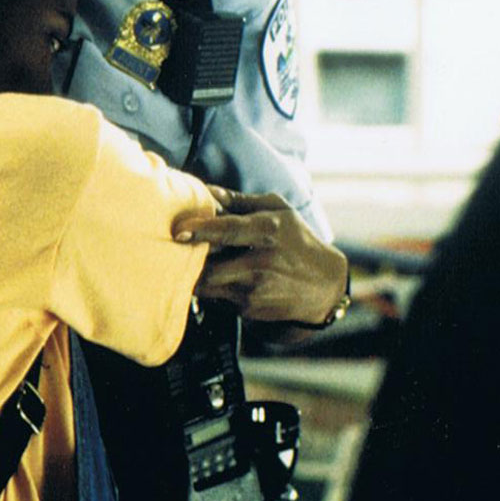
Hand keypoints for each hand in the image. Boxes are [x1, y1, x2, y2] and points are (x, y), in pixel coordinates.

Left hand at [172, 189, 347, 325]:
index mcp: (269, 230)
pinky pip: (216, 296)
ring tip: (192, 261)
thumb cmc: (297, 240)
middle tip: (175, 249)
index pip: (229, 230)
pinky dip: (211, 287)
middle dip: (188, 260)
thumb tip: (206, 191)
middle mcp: (262, 262)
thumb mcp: (278, 211)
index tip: (178, 231)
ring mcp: (255, 290)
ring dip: (195, 274)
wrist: (324, 286)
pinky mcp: (249, 309)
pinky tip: (221, 278)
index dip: (201, 230)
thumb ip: (239, 201)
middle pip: (210, 267)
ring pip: (208, 285)